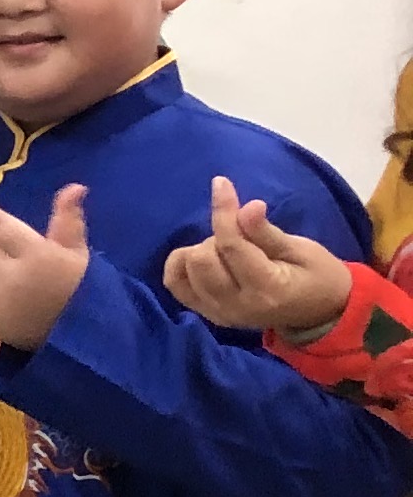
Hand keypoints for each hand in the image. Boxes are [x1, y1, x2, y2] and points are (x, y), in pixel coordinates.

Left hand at [0, 181, 89, 352]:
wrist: (79, 337)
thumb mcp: (78, 252)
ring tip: (19, 285)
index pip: (0, 225)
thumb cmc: (80, 289)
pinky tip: (12, 302)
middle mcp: (10, 273)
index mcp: (35, 253)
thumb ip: (68, 220)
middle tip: (21, 260)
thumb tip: (74, 187)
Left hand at [164, 174, 353, 338]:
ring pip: (184, 271)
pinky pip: (176, 283)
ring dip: (201, 250)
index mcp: (266, 289)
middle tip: (243, 236)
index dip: (223, 211)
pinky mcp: (207, 313)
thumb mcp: (301, 249)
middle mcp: (236, 306)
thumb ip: (267, 232)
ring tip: (229, 251)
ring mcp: (218, 312)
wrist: (321, 313)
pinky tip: (206, 257)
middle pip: (201, 260)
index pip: (231, 246)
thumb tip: (248, 206)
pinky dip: (183, 264)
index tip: (222, 183)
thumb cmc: (317, 275)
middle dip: (217, 236)